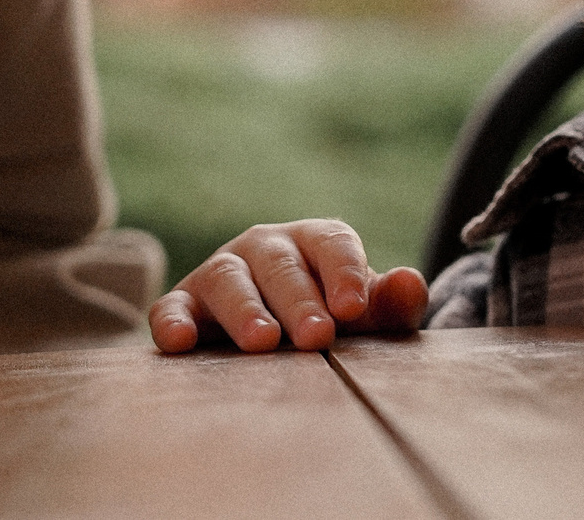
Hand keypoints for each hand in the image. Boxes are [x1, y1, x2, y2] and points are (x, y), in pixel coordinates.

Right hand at [148, 219, 427, 353]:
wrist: (276, 339)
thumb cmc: (329, 319)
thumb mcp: (364, 317)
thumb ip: (391, 304)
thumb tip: (411, 283)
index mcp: (315, 241)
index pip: (333, 243)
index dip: (344, 272)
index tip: (355, 308)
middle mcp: (266, 247)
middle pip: (282, 266)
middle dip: (300, 301)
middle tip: (318, 337)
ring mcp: (222, 272)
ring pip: (228, 279)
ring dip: (245, 310)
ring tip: (263, 342)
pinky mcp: (184, 303)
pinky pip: (172, 306)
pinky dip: (172, 321)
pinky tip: (182, 342)